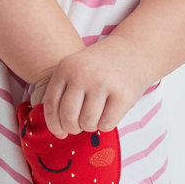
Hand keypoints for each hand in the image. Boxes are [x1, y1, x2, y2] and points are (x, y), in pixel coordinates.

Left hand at [29, 35, 155, 137]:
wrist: (134, 51)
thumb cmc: (100, 68)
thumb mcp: (76, 69)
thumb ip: (63, 93)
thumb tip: (58, 131)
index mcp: (65, 68)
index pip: (51, 105)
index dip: (53, 124)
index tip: (60, 132)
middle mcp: (82, 74)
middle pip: (68, 117)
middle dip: (73, 128)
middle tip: (80, 126)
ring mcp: (103, 83)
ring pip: (87, 123)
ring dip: (91, 126)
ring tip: (96, 116)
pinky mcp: (123, 94)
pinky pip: (106, 124)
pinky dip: (106, 125)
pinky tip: (109, 113)